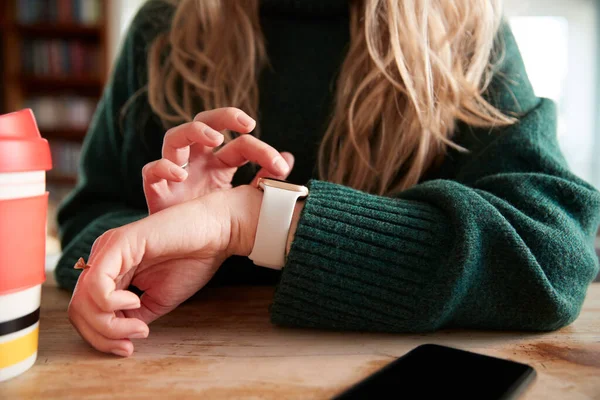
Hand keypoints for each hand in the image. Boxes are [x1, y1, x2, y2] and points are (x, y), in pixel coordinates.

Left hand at [67, 185, 262, 356]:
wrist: (217, 232)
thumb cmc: (194, 259)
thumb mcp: (158, 298)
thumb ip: (135, 315)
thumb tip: (118, 336)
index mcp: (111, 270)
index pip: (86, 310)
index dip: (102, 337)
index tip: (130, 346)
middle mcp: (102, 258)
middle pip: (78, 309)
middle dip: (102, 336)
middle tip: (130, 343)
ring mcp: (107, 249)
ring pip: (82, 301)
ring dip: (109, 325)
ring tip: (139, 325)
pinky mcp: (118, 243)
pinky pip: (96, 285)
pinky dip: (112, 304)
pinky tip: (135, 302)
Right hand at [142, 107, 293, 213]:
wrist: (191, 257)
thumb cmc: (217, 225)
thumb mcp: (245, 201)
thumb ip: (265, 180)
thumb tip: (288, 158)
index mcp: (219, 164)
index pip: (240, 144)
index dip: (261, 150)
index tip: (281, 166)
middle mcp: (197, 162)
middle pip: (203, 124)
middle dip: (223, 117)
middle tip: (247, 124)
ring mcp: (175, 174)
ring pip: (175, 138)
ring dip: (194, 131)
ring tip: (215, 138)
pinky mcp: (157, 192)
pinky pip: (151, 171)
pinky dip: (163, 168)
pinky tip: (181, 174)